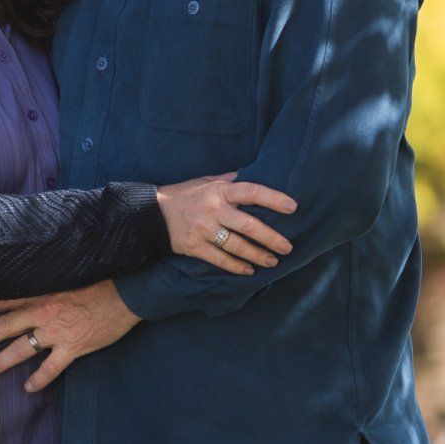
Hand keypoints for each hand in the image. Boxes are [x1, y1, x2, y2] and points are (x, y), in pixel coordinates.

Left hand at [0, 280, 139, 391]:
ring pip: (23, 349)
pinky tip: (29, 387)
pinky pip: (51, 368)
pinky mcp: (73, 347)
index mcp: (42, 291)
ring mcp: (57, 332)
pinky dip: (39, 379)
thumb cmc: (101, 278)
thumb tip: (33, 280)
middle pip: (5, 326)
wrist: (127, 293)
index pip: (5, 298)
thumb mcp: (69, 272)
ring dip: (3, 360)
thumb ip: (48, 279)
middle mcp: (44, 312)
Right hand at [155, 172, 296, 274]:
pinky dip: (236, 267)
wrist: (151, 214)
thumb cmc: (185, 195)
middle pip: (249, 226)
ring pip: (237, 246)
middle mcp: (213, 210)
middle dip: (271, 238)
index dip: (273, 199)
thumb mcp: (206, 181)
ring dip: (258, 255)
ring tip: (273, 261)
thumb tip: (253, 172)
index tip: (293, 207)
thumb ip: (229, 180)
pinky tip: (249, 270)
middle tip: (288, 247)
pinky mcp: (195, 247)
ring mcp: (204, 230)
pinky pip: (220, 260)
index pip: (252, 192)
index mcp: (219, 191)